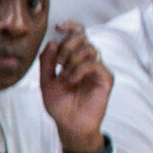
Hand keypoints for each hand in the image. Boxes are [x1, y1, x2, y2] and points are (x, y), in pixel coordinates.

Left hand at [39, 23, 112, 152]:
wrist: (69, 124)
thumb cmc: (59, 105)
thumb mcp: (45, 81)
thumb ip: (46, 62)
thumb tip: (51, 42)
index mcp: (74, 59)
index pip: (78, 35)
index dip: (71, 27)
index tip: (59, 27)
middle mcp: (88, 61)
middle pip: (83, 37)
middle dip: (67, 44)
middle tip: (59, 61)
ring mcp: (98, 70)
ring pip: (89, 49)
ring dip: (73, 58)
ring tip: (65, 74)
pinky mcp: (106, 79)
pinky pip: (95, 64)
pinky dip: (80, 69)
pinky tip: (72, 79)